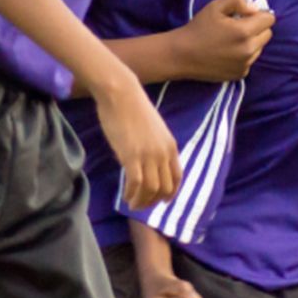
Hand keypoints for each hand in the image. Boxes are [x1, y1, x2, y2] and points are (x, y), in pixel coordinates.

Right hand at [93, 72, 180, 209]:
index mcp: (170, 146)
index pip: (176, 178)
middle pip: (165, 188)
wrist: (121, 93)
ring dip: (142, 201)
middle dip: (154, 201)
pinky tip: (125, 196)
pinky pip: (136, 184)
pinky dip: (131, 194)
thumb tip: (147, 162)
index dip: (170, 193)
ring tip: (132, 204)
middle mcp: (163, 153)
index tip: (161, 201)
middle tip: (142, 204)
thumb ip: (155, 146)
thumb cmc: (133, 107)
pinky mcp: (131, 156)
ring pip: (151, 190)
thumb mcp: (154, 129)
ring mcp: (148, 155)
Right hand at [174, 0, 273, 80]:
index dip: (258, 14)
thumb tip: (254, 8)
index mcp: (244, 31)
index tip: (244, 15)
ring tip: (230, 40)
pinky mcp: (240, 74)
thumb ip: (238, 0)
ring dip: (251, 42)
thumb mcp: (215, 6)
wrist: (182, 55)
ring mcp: (245, 64)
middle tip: (237, 26)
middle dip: (257, 27)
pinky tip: (226, 52)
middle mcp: (249, 50)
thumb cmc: (198, 28)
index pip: (269, 19)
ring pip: (260, 48)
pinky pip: (250, 60)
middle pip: (267, 34)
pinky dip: (243, 55)